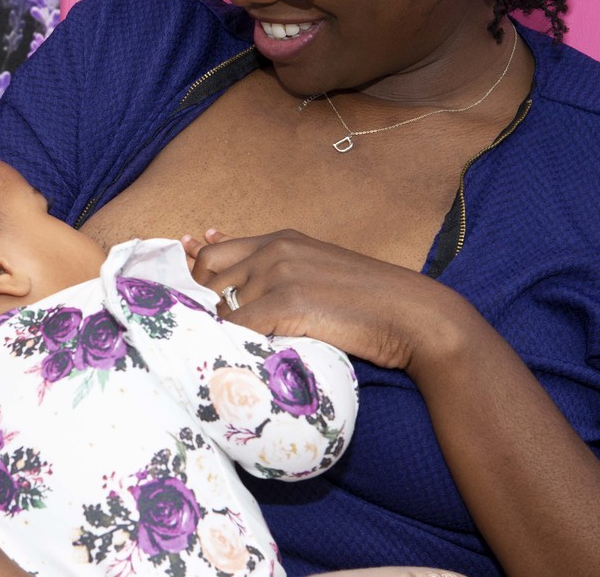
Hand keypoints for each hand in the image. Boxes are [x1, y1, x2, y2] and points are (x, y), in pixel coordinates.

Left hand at [182, 228, 481, 375]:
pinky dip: (232, 344)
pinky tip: (240, 359)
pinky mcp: (286, 301)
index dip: (194, 279)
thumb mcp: (315, 274)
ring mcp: (278, 273)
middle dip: (200, 309)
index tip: (186, 300)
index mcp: (280, 239)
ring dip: (218, 332)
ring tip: (225, 352)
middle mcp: (273, 249)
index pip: (212, 253)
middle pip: (206, 278)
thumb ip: (275, 272)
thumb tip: (232, 285)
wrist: (413, 316)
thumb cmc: (368, 303)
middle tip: (205, 335)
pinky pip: (237, 326)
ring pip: (220, 307)